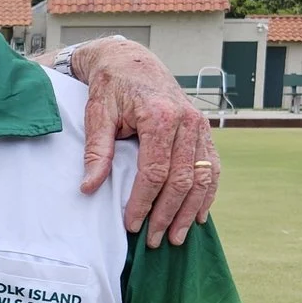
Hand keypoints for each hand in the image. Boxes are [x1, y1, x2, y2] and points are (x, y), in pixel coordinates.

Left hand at [73, 39, 220, 246]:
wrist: (132, 61)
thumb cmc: (112, 87)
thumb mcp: (97, 114)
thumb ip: (97, 151)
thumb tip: (88, 188)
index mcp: (159, 116)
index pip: (155, 172)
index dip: (143, 202)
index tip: (131, 225)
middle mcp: (186, 122)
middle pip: (182, 179)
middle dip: (167, 214)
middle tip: (153, 241)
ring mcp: (199, 126)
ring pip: (203, 177)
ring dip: (190, 211)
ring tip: (175, 238)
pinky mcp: (204, 131)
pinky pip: (213, 167)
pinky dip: (208, 194)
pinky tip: (198, 217)